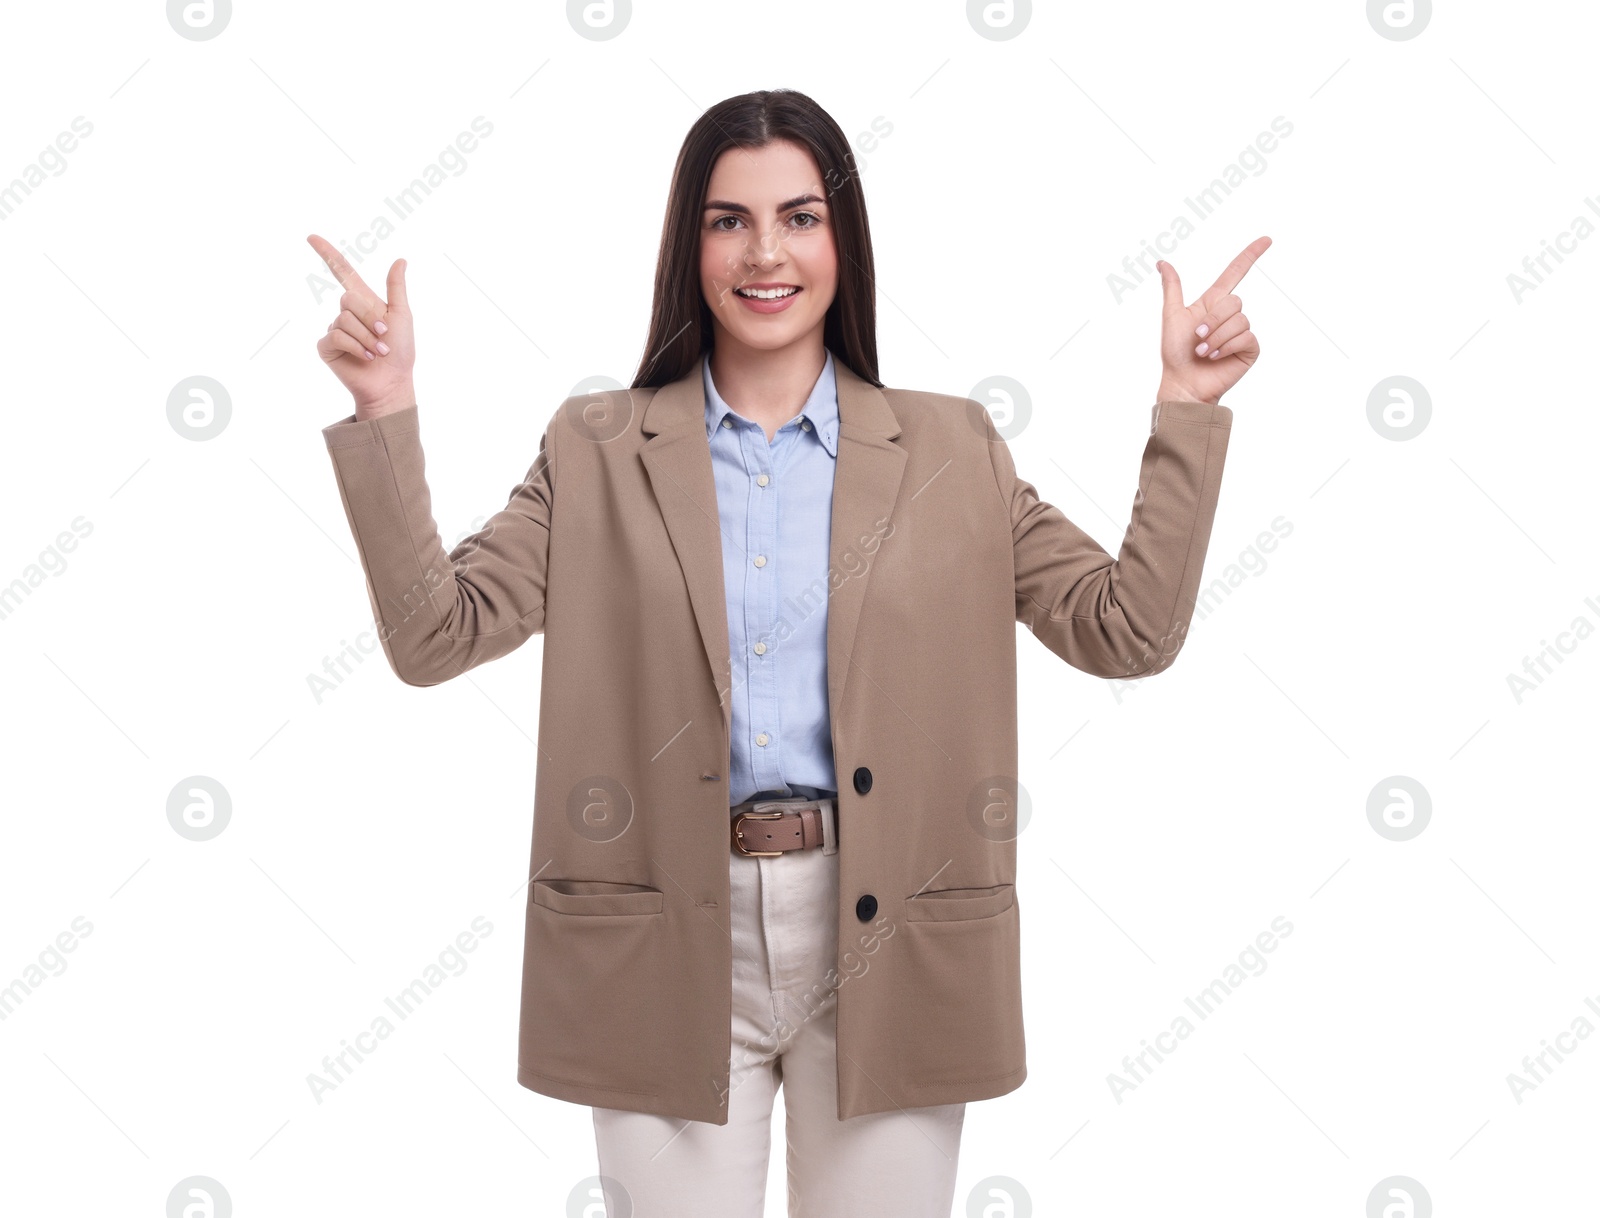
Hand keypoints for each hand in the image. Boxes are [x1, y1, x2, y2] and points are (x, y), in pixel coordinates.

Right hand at [308, 234, 415, 418]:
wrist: (392, 382)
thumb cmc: (400, 352)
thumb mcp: (402, 316)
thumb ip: (396, 288)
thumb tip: (401, 259)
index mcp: (364, 302)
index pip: (342, 272)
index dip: (328, 254)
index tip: (311, 237)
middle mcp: (347, 313)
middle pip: (348, 298)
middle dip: (370, 317)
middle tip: (384, 336)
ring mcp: (335, 329)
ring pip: (344, 319)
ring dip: (366, 336)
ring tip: (377, 351)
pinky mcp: (326, 347)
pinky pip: (336, 335)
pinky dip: (354, 346)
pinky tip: (364, 357)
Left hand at [1154, 236, 1269, 404]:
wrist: (1183, 382)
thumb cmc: (1175, 353)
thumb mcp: (1172, 316)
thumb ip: (1173, 288)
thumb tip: (1162, 262)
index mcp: (1212, 303)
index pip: (1235, 272)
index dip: (1250, 255)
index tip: (1267, 239)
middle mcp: (1229, 315)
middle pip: (1234, 301)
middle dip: (1213, 320)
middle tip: (1198, 338)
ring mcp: (1241, 331)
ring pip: (1240, 319)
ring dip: (1217, 336)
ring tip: (1203, 351)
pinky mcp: (1249, 348)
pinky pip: (1246, 337)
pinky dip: (1227, 346)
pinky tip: (1216, 357)